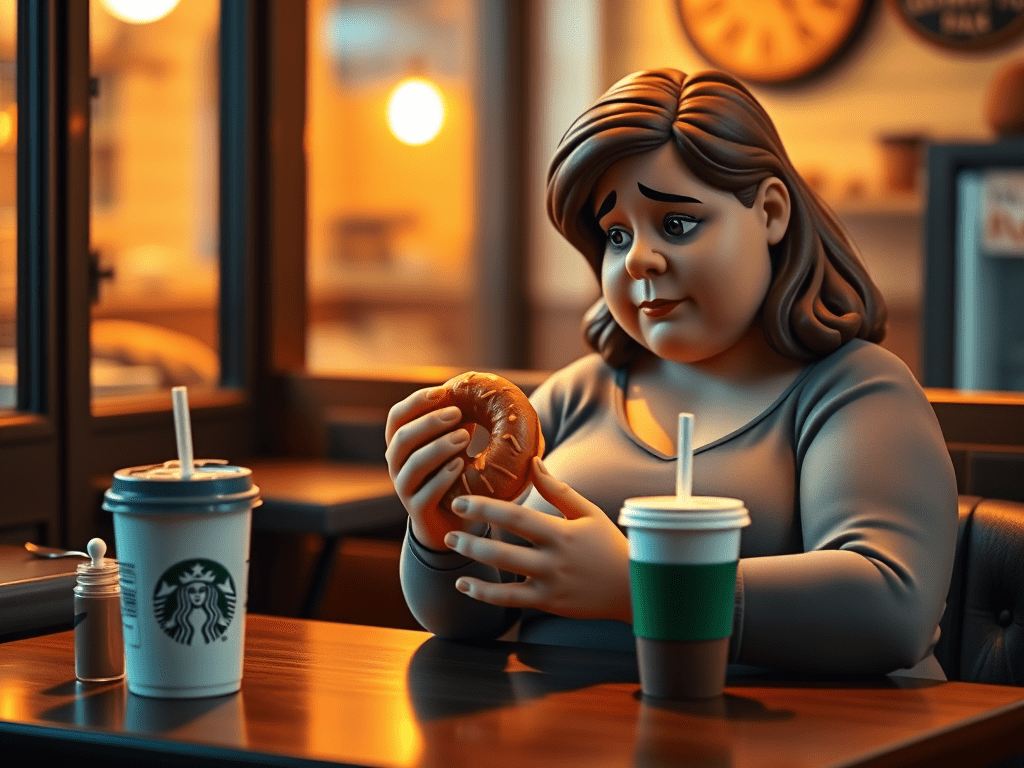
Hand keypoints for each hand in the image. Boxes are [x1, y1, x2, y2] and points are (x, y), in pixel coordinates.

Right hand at [384, 385, 477, 550]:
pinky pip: (425, 494)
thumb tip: (473, 390)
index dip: (415, 402)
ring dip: (438, 447)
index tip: (442, 391)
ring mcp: (404, 488)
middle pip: (402, 437)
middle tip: (457, 412)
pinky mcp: (417, 510)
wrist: (452, 518)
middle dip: (430, 422)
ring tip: (465, 436)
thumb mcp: (455, 443)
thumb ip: (458, 421)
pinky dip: (442, 478)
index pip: (397, 416)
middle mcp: (396, 464)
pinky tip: (460, 465)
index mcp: (401, 443)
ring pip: (412, 464)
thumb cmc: (453, 472)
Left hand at [443, 457, 632, 623]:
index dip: (487, 508)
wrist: (632, 588)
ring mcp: (550, 584)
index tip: (461, 500)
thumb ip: (557, 490)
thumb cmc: (608, 545)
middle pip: (505, 549)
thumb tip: (534, 461)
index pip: (517, 518)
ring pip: (504, 576)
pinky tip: (464, 584)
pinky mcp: (548, 604)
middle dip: (473, 538)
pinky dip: (485, 594)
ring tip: (451, 547)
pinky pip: (510, 600)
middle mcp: (553, 560)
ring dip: (475, 562)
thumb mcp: (587, 512)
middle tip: (448, 528)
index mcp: (561, 533)